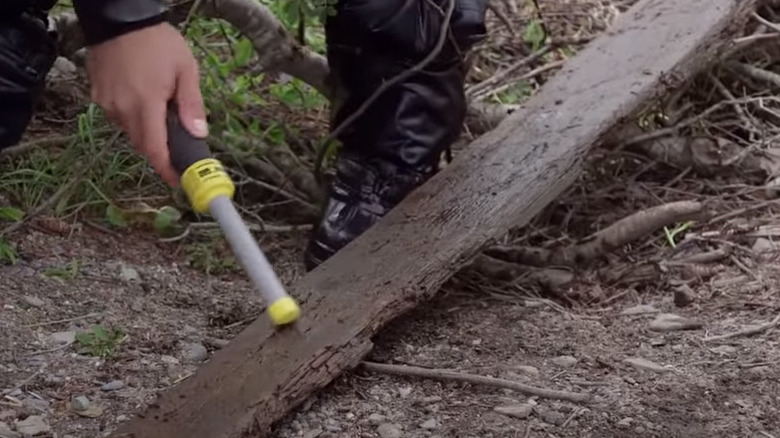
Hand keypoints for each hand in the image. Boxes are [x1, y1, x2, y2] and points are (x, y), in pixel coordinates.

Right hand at [84, 23, 206, 185]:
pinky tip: (144, 100)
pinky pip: (119, 117)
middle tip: (179, 147)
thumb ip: (192, 104)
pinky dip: (133, 117)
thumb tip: (199, 135)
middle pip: (142, 144)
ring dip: (147, 132)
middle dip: (160, 150)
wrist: (120, 17)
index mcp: (146, 104)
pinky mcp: (98, 95)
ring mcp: (107, 102)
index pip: (154, 149)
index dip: (166, 170)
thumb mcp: (186, 70)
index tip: (179, 181)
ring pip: (130, 131)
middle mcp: (122, 108)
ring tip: (162, 114)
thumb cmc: (158, 42)